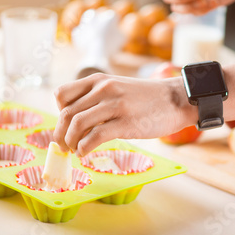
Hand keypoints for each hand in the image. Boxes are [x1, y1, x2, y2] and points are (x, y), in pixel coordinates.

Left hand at [52, 73, 196, 155]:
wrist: (175, 99)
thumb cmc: (147, 98)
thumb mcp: (118, 89)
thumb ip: (97, 99)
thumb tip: (77, 121)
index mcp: (98, 80)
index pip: (61, 95)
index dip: (58, 114)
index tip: (66, 126)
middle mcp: (103, 89)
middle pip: (66, 113)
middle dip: (60, 134)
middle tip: (63, 146)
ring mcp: (115, 105)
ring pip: (77, 125)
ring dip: (70, 143)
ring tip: (74, 151)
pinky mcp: (126, 123)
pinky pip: (94, 137)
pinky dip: (84, 149)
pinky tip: (85, 153)